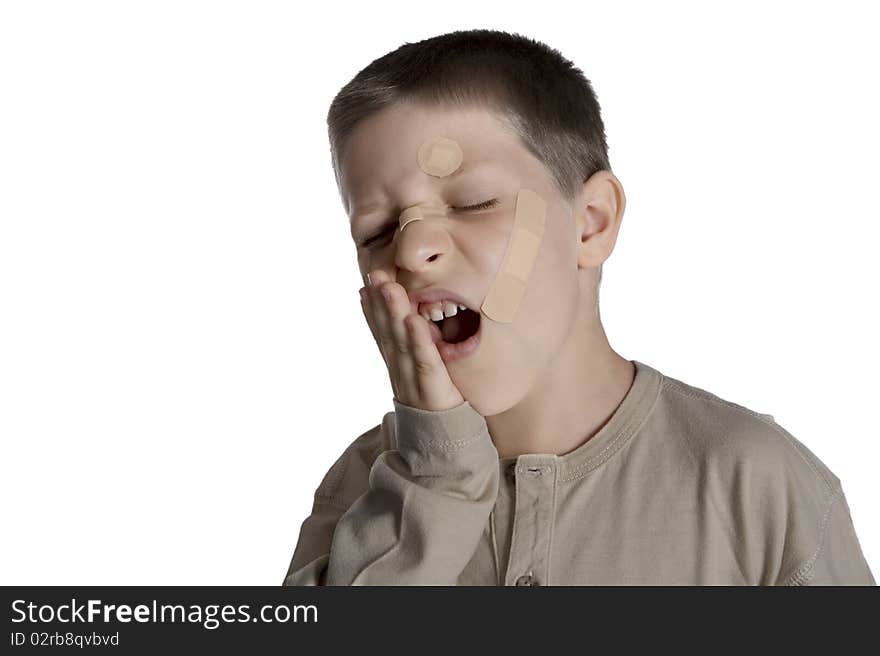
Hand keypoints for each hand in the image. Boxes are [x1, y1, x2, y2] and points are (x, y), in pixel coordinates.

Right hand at [359, 269, 465, 411]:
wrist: (443, 446)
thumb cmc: (437, 405)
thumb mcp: (423, 377)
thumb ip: (416, 353)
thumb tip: (410, 322)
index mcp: (397, 367)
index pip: (381, 334)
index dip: (372, 310)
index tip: (365, 285)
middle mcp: (399, 371)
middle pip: (387, 333)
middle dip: (380, 303)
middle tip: (373, 274)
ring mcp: (412, 380)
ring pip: (401, 342)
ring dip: (393, 313)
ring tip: (389, 287)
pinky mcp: (432, 389)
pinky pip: (424, 360)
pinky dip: (418, 339)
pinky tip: (414, 320)